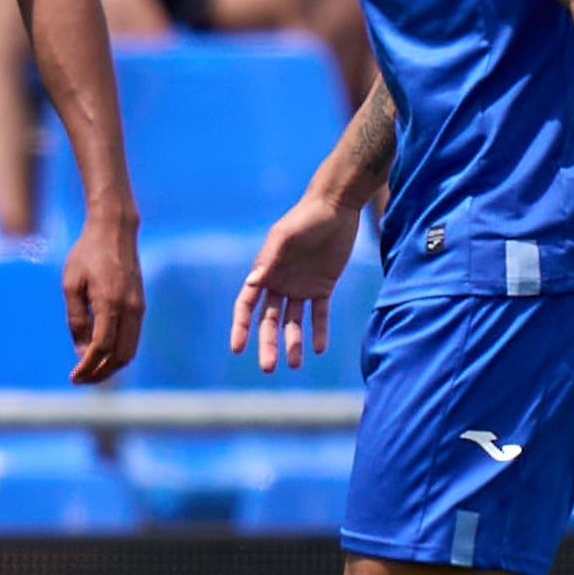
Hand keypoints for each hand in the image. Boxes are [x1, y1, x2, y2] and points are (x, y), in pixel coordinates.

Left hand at [61, 211, 142, 384]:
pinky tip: (100, 354)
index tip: (74, 378)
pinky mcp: (140, 306)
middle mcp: (130, 309)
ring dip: (111, 366)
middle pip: (121, 356)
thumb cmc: (87, 254)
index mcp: (110, 303)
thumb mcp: (71, 286)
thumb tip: (82, 352)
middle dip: (101, 373)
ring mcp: (139, 308)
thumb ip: (76, 319)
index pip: (102, 347)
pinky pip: (132, 339)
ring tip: (89, 372)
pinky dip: (118, 352)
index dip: (88, 367)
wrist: (115, 230)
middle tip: (80, 380)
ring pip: (130, 350)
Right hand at [229, 189, 359, 372]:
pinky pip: (319, 314)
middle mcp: (279, 283)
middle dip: (268, 344)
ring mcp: (300, 287)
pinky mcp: (322, 287)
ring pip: (293, 322)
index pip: (246, 305)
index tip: (237, 348)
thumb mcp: (285, 237)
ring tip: (294, 365)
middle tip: (268, 368)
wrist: (336, 206)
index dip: (241, 327)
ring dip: (293, 343)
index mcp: (264, 272)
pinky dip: (318, 331)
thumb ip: (269, 260)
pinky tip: (319, 348)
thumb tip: (251, 284)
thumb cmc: (305, 217)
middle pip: (269, 320)